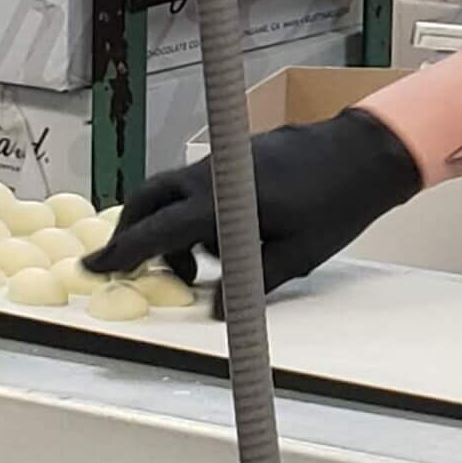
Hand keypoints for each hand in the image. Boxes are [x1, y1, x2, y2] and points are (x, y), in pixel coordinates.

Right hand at [85, 108, 422, 313]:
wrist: (368, 152)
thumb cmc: (336, 204)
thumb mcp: (296, 255)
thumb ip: (251, 283)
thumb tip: (218, 310)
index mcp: (221, 201)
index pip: (157, 231)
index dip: (123, 253)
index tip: (93, 268)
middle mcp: (214, 175)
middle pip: (149, 199)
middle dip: (133, 231)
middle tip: (132, 265)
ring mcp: (225, 160)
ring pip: (173, 189)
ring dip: (167, 222)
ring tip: (192, 265)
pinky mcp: (240, 155)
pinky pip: (200, 182)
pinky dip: (193, 208)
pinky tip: (222, 236)